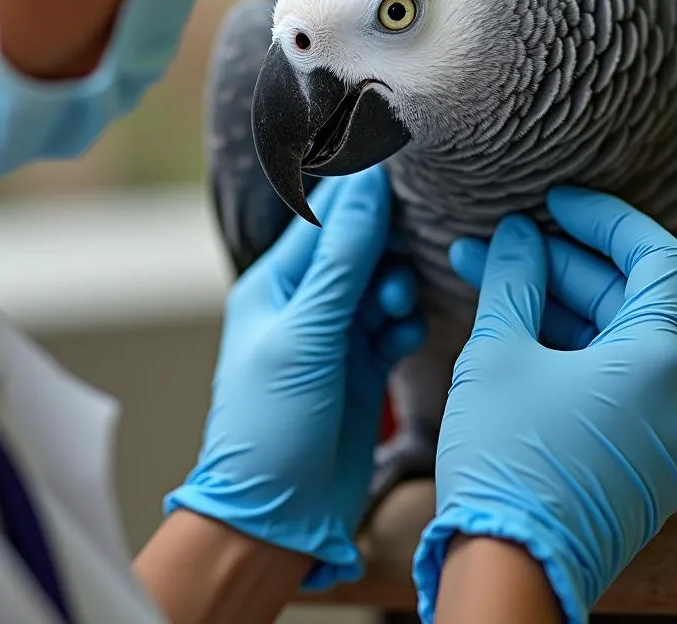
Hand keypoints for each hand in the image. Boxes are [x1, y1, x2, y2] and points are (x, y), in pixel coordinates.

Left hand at [165, 166, 424, 587]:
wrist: (279, 514)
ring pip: (382, 284)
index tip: (400, 162)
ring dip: (396, 286)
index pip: (322, 220)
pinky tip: (403, 331)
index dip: (359, 194)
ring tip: (395, 304)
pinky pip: (395, 324)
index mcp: (276, 284)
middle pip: (359, 248)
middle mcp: (308, 303)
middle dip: (386, 246)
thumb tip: (368, 186)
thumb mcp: (306, 333)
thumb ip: (343, 260)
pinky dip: (404, 321)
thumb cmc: (271, 421)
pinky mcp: (366, 366)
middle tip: (404, 251)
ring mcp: (338, 335)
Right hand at [412, 187, 676, 623]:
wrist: (506, 569)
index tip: (555, 202)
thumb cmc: (505, 458)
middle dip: (555, 265)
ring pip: (609, 344)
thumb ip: (514, 278)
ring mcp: (659, 437)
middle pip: (623, 300)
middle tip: (496, 244)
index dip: (604, 217)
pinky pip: (606, 385)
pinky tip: (510, 332)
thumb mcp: (498, 350)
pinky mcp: (634, 463)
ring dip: (550, 307)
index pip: (655, 257)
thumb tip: (519, 236)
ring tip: (486, 280)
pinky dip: (562, 352)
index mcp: (657, 363)